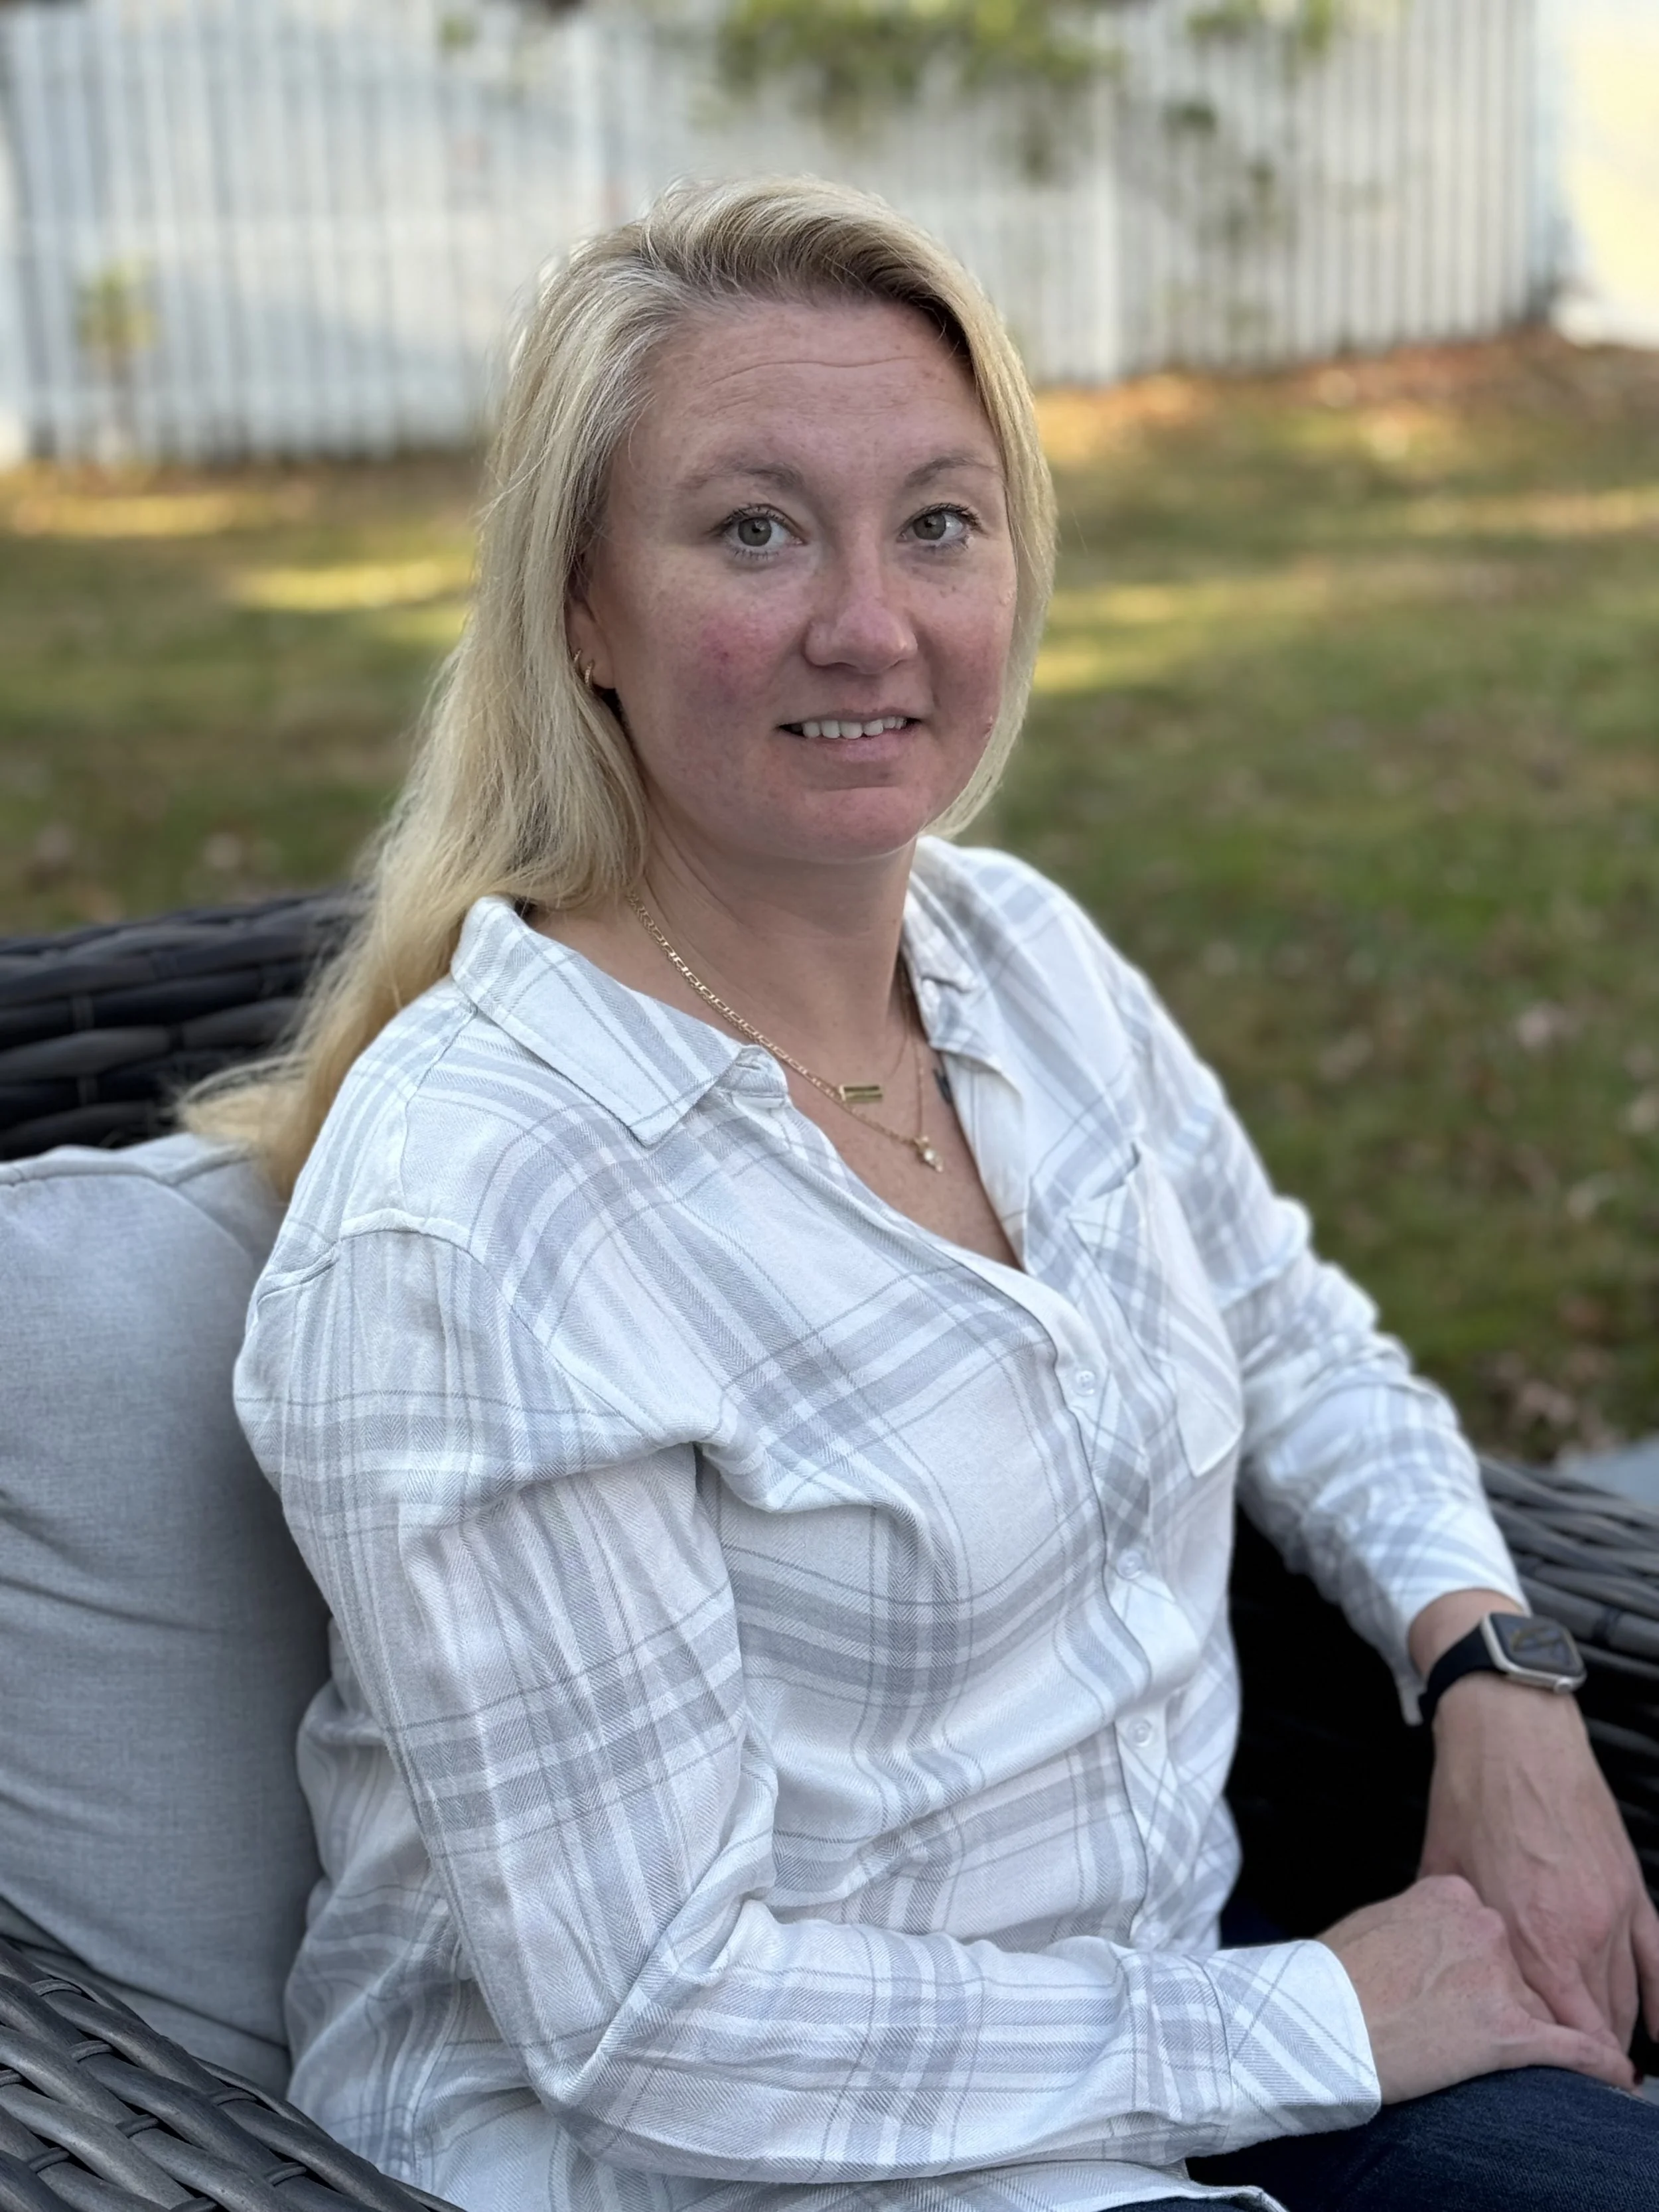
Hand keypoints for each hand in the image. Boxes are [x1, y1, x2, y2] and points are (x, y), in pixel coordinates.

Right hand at [1320, 1873, 1634, 2102]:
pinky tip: (1617, 2076)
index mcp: (1450, 1894)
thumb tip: (1426, 1940)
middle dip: (1503, 2000)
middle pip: (1520, 1969)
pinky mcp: (1507, 2030)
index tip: (1460, 1987)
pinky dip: (1598, 2064)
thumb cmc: (1329, 1978)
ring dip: (1533, 2034)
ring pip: (1537, 2009)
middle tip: (1463, 2025)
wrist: (1316, 2020)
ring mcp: (1498, 1977)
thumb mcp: (1374, 1924)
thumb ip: (1416, 1923)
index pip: (1490, 1931)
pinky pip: (1571, 2047)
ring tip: (1513, 2053)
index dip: (1476, 1967)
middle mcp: (1483, 1926)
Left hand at [1420, 1667, 1658, 2055]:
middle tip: (1570, 2081)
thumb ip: (1455, 1932)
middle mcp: (1579, 1935)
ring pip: (1628, 2001)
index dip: (1558, 2070)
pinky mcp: (1633, 1889)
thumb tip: (1440, 1968)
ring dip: (1616, 2033)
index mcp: (1529, 1939)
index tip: (1551, 2090)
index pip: (1558, 2035)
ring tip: (1602, 2063)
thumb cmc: (1470, 1798)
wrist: (1512, 1735)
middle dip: (1583, 2058)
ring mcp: (1613, 1913)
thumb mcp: (1443, 1874)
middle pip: (1596, 2025)